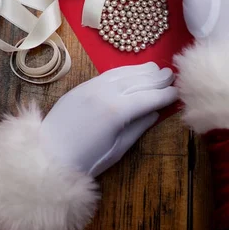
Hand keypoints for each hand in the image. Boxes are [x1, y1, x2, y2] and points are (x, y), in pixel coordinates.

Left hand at [40, 62, 177, 176]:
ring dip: (141, 71)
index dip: (165, 95)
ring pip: (122, 73)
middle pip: (137, 81)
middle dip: (156, 78)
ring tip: (156, 69)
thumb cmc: (87, 160)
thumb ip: (138, 128)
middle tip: (172, 75)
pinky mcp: (81, 87)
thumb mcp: (118, 149)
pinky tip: (131, 72)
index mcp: (118, 111)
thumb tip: (155, 113)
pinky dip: (123, 71)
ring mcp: (91, 87)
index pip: (149, 97)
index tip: (178, 92)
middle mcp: (105, 92)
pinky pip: (107, 74)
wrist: (50, 156)